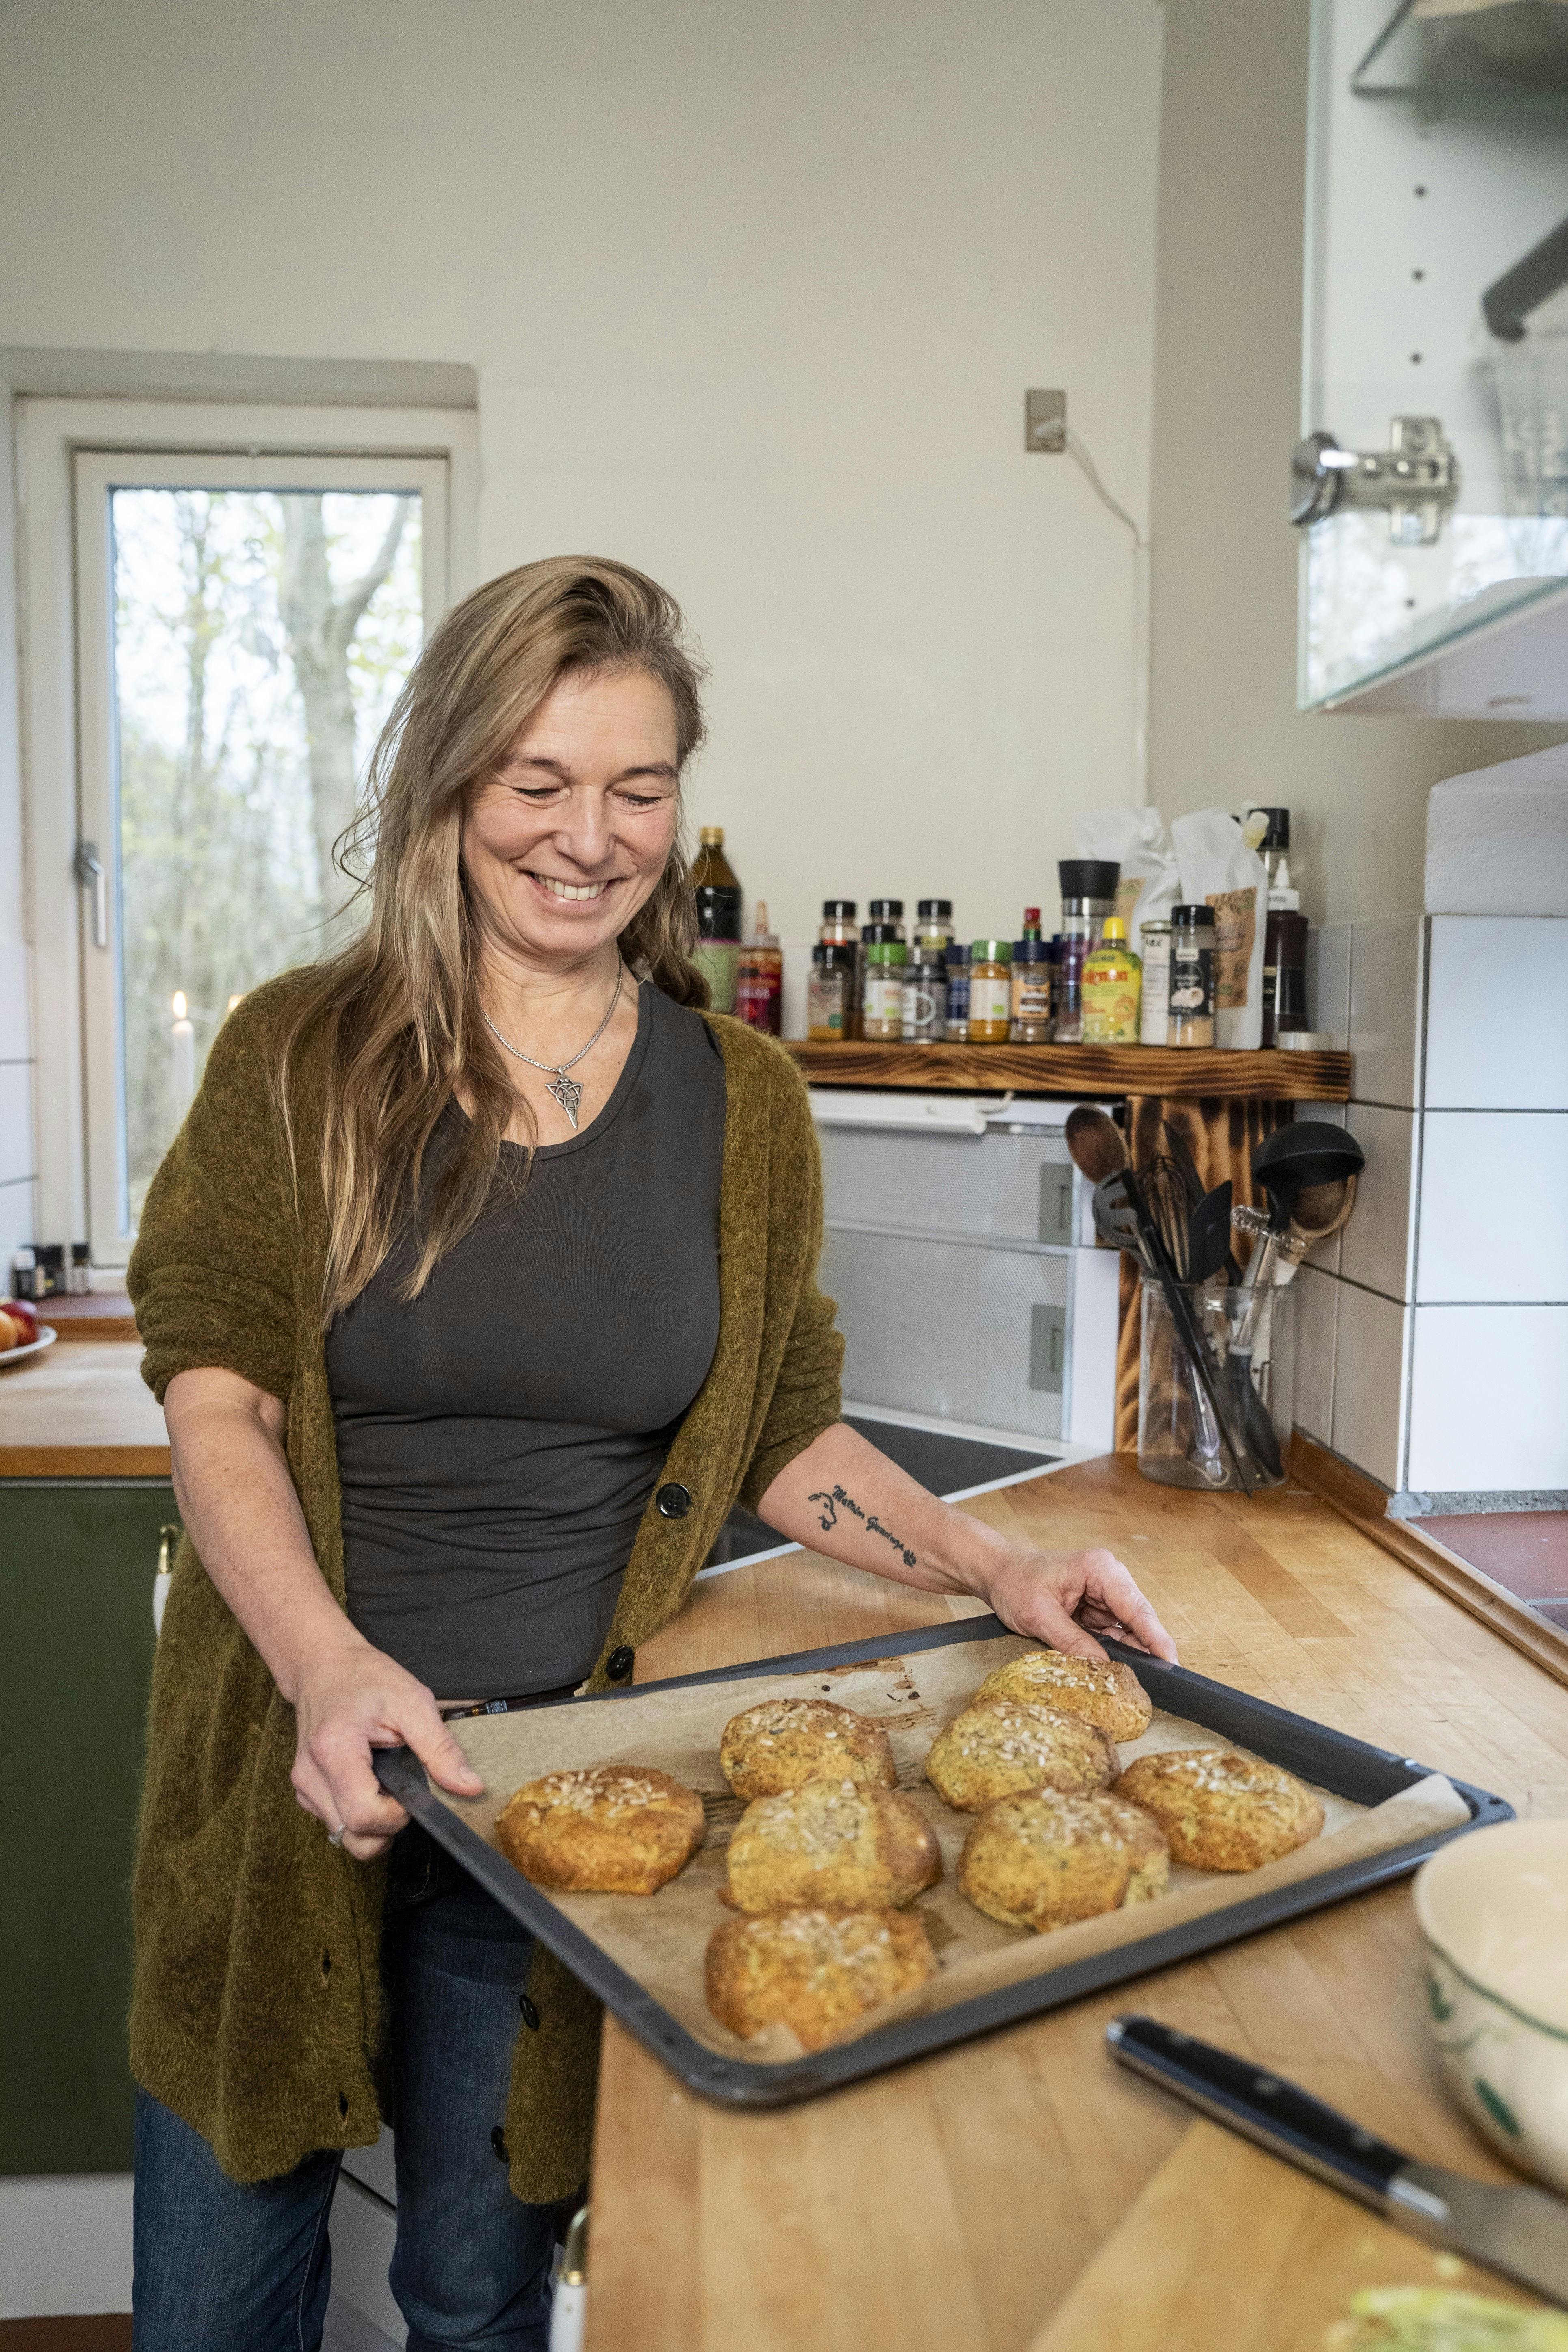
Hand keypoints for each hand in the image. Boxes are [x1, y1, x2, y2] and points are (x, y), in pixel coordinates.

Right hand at [288, 1631, 484, 1860]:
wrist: (323, 1665)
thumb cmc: (365, 1678)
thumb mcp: (412, 1702)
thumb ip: (441, 1749)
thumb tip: (470, 1786)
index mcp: (335, 1749)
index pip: (363, 1815)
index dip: (396, 1816)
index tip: (413, 1793)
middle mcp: (310, 1774)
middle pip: (352, 1835)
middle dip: (387, 1826)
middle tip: (403, 1791)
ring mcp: (303, 1785)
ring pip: (343, 1835)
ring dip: (373, 1824)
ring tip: (387, 1784)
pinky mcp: (305, 1791)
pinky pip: (335, 1822)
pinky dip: (358, 1814)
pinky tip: (369, 1783)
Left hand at [979, 1545, 1177, 1664]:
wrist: (997, 1573)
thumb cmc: (1015, 1584)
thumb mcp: (1039, 1616)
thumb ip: (1072, 1642)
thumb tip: (1104, 1669)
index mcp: (1100, 1569)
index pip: (1136, 1608)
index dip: (1155, 1638)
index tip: (1170, 1664)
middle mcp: (1109, 1578)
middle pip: (1138, 1620)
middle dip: (1142, 1650)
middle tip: (1150, 1681)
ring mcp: (1104, 1593)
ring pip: (1127, 1630)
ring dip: (1124, 1652)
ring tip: (1122, 1677)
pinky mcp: (1096, 1607)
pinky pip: (1112, 1633)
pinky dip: (1109, 1649)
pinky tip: (1106, 1666)